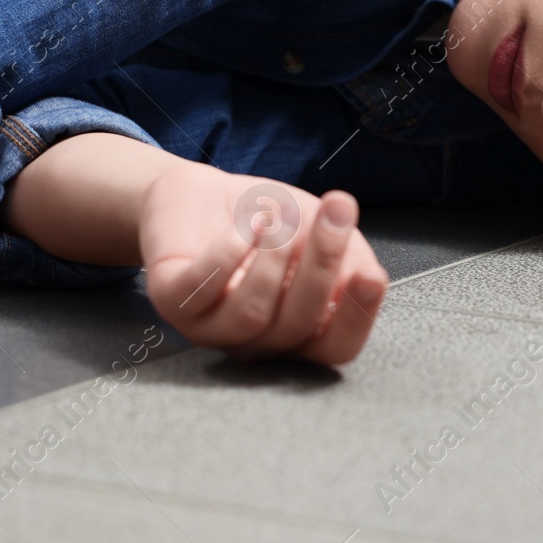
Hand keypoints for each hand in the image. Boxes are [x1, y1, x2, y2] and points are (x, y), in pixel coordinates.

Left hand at [139, 164, 388, 364]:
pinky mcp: (172, 303)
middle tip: (335, 211)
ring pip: (251, 314)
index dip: (357, 318)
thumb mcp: (320, 233)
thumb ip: (349, 259)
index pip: (336, 346)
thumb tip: (368, 279)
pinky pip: (203, 288)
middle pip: (298, 326)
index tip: (370, 274)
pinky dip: (230, 251)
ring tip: (279, 217)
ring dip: (273, 258)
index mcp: (299, 331)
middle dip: (322, 264)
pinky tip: (247, 224)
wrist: (204, 195)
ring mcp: (212, 328)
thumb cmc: (269, 221)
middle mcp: (258, 340)